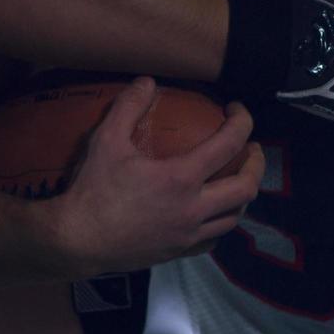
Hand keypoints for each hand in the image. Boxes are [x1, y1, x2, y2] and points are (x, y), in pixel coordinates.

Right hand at [48, 78, 262, 277]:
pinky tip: (212, 213)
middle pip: (246, 187)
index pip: (229, 143)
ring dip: (243, 194)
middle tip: (250, 148)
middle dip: (256, 163)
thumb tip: (147, 80)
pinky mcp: (178, 253)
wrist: (77, 241)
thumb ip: (128, 106)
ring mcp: (188, 234)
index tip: (236, 110)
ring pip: (234, 217)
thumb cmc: (92, 190)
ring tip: (236, 177)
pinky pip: (213, 240)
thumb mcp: (106, 140)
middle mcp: (194, 208)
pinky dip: (221, 222)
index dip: (242, 121)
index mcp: (182, 178)